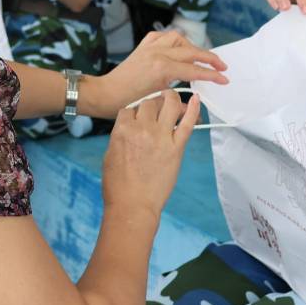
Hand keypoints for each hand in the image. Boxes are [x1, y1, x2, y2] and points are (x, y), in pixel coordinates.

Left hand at [90, 28, 227, 118]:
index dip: (212, 75)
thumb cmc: (126, 103)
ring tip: (200, 57)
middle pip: (192, 51)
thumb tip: (192, 104)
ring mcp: (150, 48)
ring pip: (179, 39)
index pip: (195, 70)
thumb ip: (176, 101)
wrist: (104, 95)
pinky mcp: (143, 47)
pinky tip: (177, 47)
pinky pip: (163, 36)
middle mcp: (158, 54)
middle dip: (209, 58)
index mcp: (162, 69)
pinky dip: (173, 40)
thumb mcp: (155, 103)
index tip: (224, 79)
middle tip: (222, 66)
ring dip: (192, 47)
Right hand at [101, 81, 201, 220]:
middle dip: (152, 104)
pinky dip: (193, 109)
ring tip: (172, 98)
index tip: (139, 116)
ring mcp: (161, 137)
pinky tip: (196, 99)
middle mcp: (142, 129)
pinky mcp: (176, 147)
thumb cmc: (118, 186)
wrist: (132, 206)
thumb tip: (128, 127)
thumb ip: (120, 136)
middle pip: (149, 102)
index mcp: (122, 130)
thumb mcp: (110, 155)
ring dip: (171, 98)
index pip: (130, 108)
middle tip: (156, 109)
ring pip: (169, 104)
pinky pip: (187, 123)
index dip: (135, 111)